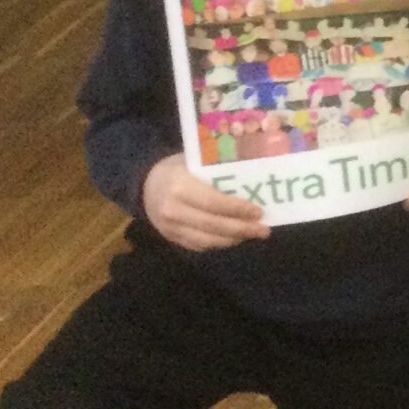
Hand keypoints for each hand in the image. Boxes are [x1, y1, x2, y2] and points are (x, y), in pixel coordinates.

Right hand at [142, 156, 269, 249]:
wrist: (144, 184)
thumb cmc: (177, 168)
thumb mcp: (194, 162)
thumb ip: (218, 172)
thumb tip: (254, 179)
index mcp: (180, 188)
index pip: (214, 203)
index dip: (237, 210)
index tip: (259, 212)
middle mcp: (173, 211)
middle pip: (213, 225)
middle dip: (242, 229)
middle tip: (264, 230)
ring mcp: (170, 228)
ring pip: (206, 240)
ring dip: (233, 240)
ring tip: (253, 235)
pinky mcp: (170, 238)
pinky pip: (198, 245)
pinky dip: (219, 244)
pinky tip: (235, 238)